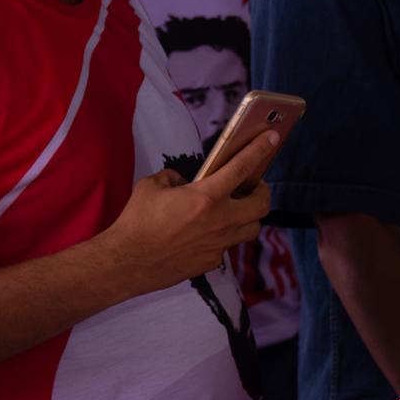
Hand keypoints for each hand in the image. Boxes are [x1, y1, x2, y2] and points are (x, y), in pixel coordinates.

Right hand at [97, 131, 278, 297]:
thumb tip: (186, 182)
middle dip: (263, 192)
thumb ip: (174, 178)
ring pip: (252, 228)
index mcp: (206, 197)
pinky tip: (210, 232)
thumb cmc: (136, 222)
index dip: (260, 150)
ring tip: (237, 209)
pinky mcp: (213, 261)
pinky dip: (226, 235)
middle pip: (262, 204)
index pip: (242, 168)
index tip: (273, 138)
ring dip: (250, 216)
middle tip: (253, 186)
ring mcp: (219, 244)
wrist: (127, 262)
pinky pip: (229, 245)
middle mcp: (220, 221)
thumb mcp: (152, 186)